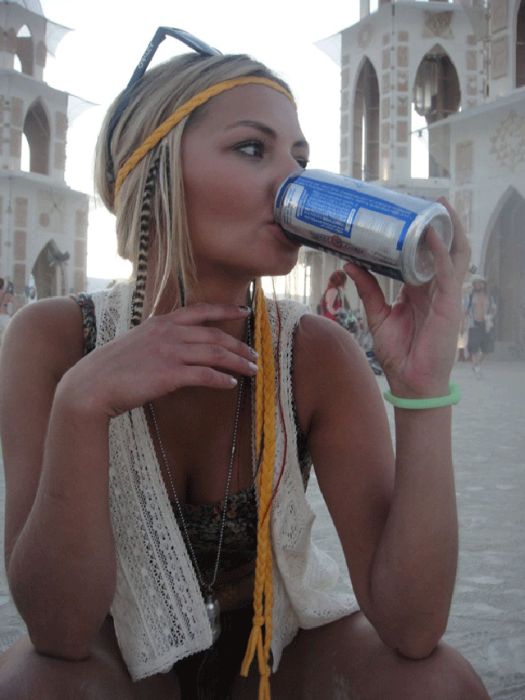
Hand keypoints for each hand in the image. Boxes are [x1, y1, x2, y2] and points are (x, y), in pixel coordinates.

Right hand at [60, 304, 256, 417]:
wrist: (92, 384)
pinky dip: (221, 379)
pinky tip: (230, 385)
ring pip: (215, 354)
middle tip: (254, 356)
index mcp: (161, 323)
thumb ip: (160, 340)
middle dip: (239, 346)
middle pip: (215, 336)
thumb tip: (180, 348)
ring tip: (252, 371)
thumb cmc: (113, 368)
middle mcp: (168, 333)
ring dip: (238, 362)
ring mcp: (170, 352)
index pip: (200, 310)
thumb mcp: (138, 342)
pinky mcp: (169, 374)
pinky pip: (204, 375)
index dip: (225, 310)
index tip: (244, 310)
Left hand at [343, 199, 469, 396]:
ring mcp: (445, 295)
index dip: (420, 233)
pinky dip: (442, 252)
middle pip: (443, 248)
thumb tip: (348, 262)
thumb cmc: (399, 352)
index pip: (424, 255)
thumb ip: (367, 288)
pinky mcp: (449, 304)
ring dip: (449, 229)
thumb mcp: (378, 315)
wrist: (410, 381)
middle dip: (439, 223)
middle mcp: (435, 288)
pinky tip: (433, 234)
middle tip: (427, 200)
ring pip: (454, 254)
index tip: (407, 212)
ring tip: (440, 205)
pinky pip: (449, 272)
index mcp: (419, 290)